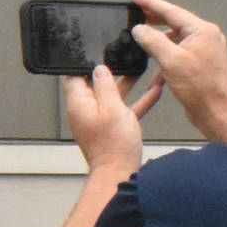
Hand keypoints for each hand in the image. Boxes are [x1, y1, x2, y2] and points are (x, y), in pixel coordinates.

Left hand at [61, 63, 160, 177]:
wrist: (119, 172)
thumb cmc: (113, 146)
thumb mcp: (112, 107)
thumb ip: (105, 86)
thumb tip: (99, 69)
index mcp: (79, 103)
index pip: (73, 76)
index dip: (84, 64)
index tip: (96, 54)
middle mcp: (85, 111)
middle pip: (94, 85)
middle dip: (109, 72)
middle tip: (120, 59)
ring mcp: (98, 120)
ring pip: (111, 96)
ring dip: (125, 84)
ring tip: (138, 70)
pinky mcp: (110, 129)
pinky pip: (122, 110)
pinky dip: (135, 102)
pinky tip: (152, 92)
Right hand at [128, 0, 226, 143]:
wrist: (215, 112)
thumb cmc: (201, 89)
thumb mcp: (170, 61)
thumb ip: (152, 40)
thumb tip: (139, 29)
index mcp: (203, 31)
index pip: (171, 11)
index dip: (150, 3)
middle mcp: (206, 37)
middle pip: (173, 22)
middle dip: (153, 19)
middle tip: (135, 12)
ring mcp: (204, 50)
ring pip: (174, 38)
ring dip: (157, 42)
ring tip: (140, 40)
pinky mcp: (200, 63)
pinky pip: (178, 53)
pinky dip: (165, 58)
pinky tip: (154, 70)